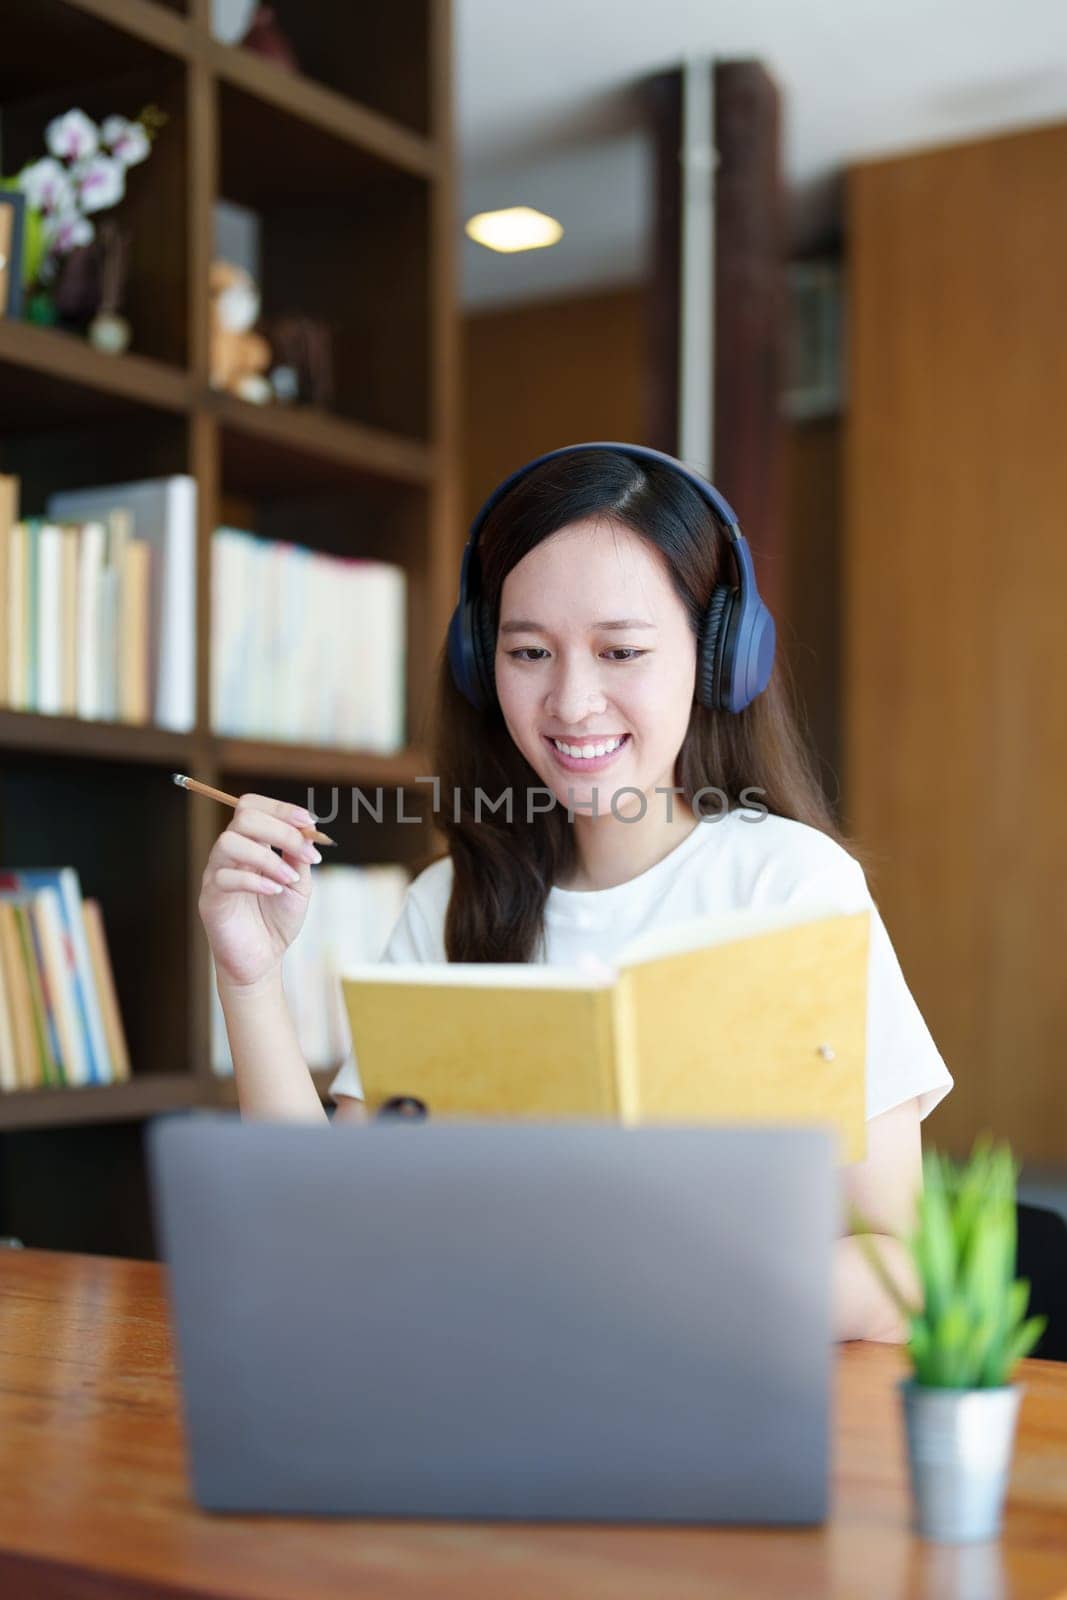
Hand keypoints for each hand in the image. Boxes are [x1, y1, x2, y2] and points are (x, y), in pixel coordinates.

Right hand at [197, 792, 320, 992]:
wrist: (263, 959)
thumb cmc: (278, 920)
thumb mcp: (300, 884)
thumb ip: (300, 856)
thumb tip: (309, 830)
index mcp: (251, 844)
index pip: (253, 807)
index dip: (281, 808)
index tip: (309, 822)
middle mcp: (230, 854)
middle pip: (243, 817)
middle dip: (280, 829)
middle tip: (306, 853)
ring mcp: (216, 874)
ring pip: (229, 842)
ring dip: (267, 857)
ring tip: (290, 879)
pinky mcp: (210, 898)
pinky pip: (224, 877)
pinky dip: (255, 880)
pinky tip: (275, 891)